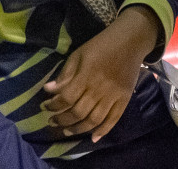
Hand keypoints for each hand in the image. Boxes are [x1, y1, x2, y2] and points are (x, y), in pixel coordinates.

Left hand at [41, 5, 158, 141]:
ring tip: (67, 130)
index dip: (53, 106)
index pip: (66, 98)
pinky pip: (114, 118)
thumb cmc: (102, 45)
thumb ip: (65, 73)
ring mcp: (114, 95)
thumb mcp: (79, 54)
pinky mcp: (125, 98)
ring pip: (94, 120)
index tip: (45, 106)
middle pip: (78, 112)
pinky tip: (93, 137)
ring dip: (78, 129)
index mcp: (87, 75)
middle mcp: (100, 89)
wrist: (132, 40)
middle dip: (62, 120)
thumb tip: (49, 90)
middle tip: (53, 121)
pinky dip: (104, 130)